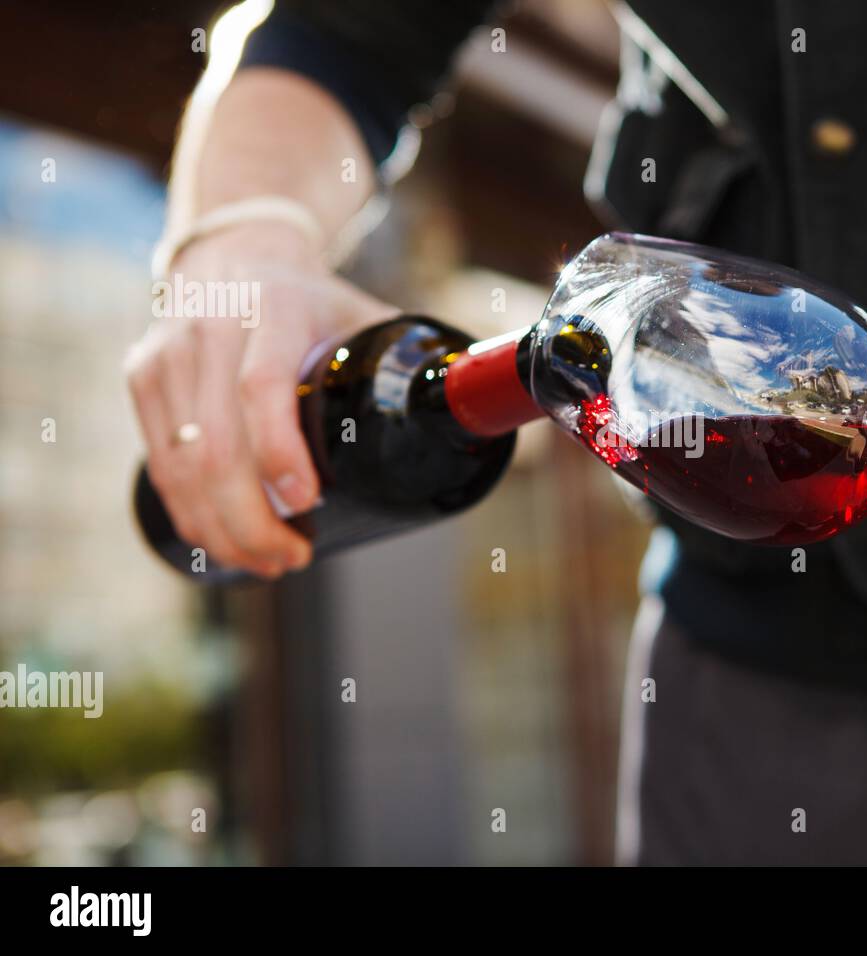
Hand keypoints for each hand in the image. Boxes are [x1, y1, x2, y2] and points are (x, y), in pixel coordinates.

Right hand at [125, 222, 398, 577]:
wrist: (237, 250)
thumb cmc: (315, 300)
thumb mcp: (364, 313)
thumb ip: (413, 360)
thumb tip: (473, 412)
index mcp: (272, 309)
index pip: (261, 387)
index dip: (280, 452)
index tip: (308, 504)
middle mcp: (209, 329)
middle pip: (215, 446)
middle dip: (253, 521)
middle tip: (293, 560)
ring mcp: (167, 353)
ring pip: (180, 464)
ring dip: (222, 529)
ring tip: (267, 562)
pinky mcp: (142, 376)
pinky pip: (159, 461)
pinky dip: (190, 512)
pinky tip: (221, 541)